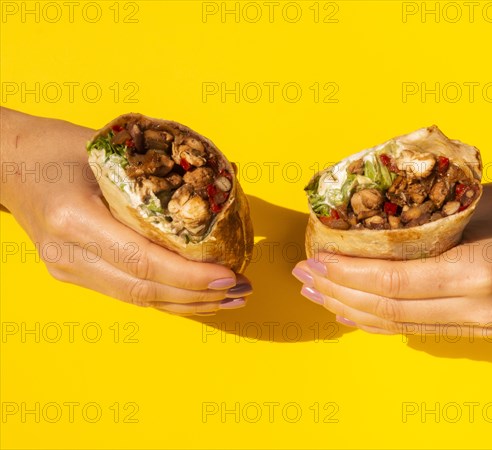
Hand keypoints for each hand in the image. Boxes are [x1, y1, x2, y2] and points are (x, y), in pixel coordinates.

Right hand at [0, 108, 251, 315]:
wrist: (5, 164)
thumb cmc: (54, 146)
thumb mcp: (106, 147)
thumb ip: (162, 164)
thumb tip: (226, 175)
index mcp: (75, 218)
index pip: (143, 261)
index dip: (190, 275)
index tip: (229, 274)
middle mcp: (69, 253)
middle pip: (144, 290)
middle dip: (199, 296)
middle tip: (242, 289)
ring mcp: (69, 269)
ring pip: (138, 300)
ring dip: (189, 304)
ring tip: (231, 299)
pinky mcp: (74, 273)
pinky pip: (128, 293)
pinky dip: (167, 298)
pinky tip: (197, 299)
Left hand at [293, 181, 491, 334]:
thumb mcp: (469, 202)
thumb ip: (419, 225)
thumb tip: (360, 230)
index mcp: (478, 272)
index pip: (393, 282)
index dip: (347, 275)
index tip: (313, 261)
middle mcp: (477, 308)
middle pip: (389, 310)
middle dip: (339, 294)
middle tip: (303, 278)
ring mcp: (480, 323)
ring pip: (398, 325)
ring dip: (352, 311)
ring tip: (317, 295)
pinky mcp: (478, 326)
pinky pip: (416, 327)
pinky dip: (378, 320)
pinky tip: (350, 313)